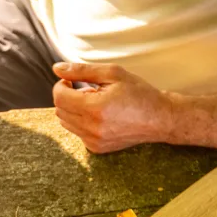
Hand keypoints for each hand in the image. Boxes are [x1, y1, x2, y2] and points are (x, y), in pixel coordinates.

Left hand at [51, 62, 175, 152]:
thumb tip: (56, 68)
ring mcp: (93, 141)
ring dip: (74, 109)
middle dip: (68, 97)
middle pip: (60, 110)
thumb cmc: (139, 93)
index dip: (61, 85)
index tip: (71, 80)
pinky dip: (82, 122)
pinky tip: (100, 116)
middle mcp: (91, 128)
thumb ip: (82, 70)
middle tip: (88, 90)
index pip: (59, 97)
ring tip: (95, 102)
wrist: (160, 118)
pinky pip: (77, 132)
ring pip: (66, 122)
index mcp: (94, 108)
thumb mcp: (112, 74)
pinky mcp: (96, 148)